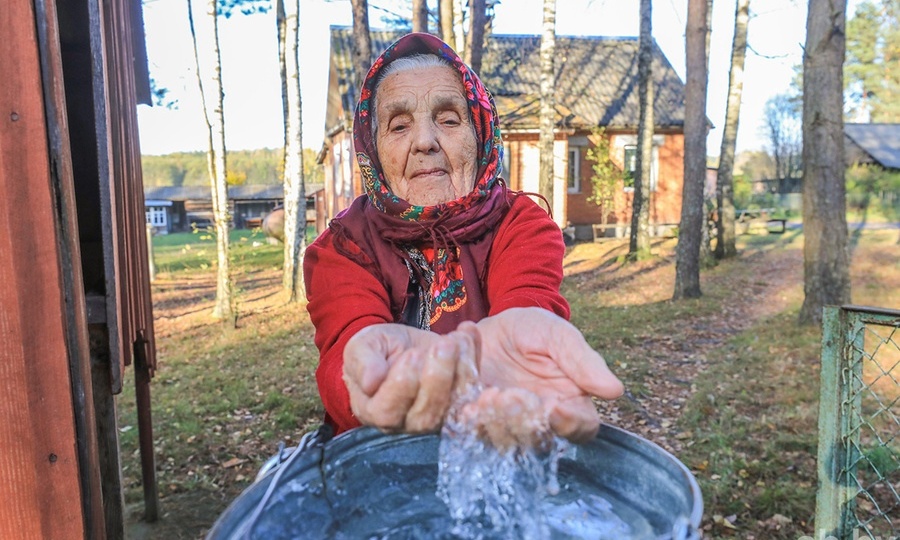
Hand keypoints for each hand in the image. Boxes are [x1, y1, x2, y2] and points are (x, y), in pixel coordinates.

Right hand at [342, 323, 476, 432]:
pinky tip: (468, 333)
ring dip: (461, 369)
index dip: (401, 387)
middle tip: (443, 345)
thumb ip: (362, 363)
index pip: (387, 412)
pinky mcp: (460, 403)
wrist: (401, 347)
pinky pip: (473, 388)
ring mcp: (437, 417)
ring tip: (456, 338)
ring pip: (454, 405)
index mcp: (374, 411)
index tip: (411, 355)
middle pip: (426, 415)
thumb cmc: (376, 350)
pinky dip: (474, 358)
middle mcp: (407, 422)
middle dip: (438, 377)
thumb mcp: (362, 347)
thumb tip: (370, 382)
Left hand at [471, 307, 623, 442]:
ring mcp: (506, 428)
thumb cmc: (533, 330)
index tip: (554, 405)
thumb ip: (583, 361)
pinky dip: (468, 419)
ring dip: (493, 422)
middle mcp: (540, 424)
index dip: (570, 422)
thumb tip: (615, 390)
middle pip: (538, 440)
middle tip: (508, 396)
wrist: (491, 326)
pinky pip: (471, 432)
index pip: (581, 427)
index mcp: (571, 405)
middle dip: (522, 419)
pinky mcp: (475, 424)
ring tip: (485, 395)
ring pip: (502, 441)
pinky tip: (465, 402)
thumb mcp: (558, 335)